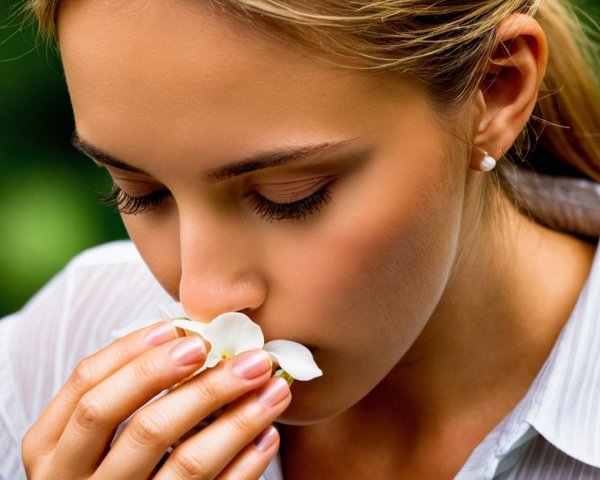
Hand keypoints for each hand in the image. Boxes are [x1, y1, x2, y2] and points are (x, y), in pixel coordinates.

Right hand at [22, 321, 290, 478]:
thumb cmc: (104, 462)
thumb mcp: (91, 433)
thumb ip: (123, 391)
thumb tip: (188, 336)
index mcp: (51, 446)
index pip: (88, 385)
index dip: (137, 353)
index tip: (184, 330)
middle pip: (143, 425)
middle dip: (201, 385)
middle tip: (246, 358)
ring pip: (186, 462)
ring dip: (238, 419)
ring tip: (273, 388)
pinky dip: (245, 463)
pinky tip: (268, 434)